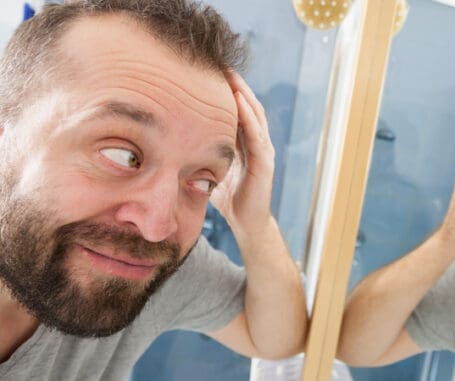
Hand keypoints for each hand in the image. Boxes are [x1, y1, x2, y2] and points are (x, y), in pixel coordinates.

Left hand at [210, 72, 274, 237]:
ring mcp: (263, 151)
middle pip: (246, 103)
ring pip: (255, 113)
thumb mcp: (209, 167)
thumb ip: (199, 151)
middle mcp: (255, 141)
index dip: (223, 88)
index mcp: (242, 140)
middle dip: (234, 82)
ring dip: (243, 92)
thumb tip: (167, 138)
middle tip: (217, 61)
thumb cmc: (227, 197)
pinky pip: (257, 135)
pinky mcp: (265, 164)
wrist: (247, 224)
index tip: (205, 69)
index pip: (235, 107)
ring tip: (229, 73)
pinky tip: (238, 101)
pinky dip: (249, 117)